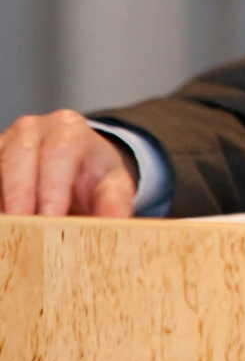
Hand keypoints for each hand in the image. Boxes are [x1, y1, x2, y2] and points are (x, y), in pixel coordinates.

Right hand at [0, 110, 138, 217]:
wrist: (75, 163)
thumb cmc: (92, 175)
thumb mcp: (113, 184)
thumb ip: (115, 202)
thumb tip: (116, 223)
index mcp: (68, 129)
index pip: (58, 154)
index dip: (52, 188)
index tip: (51, 219)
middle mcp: (32, 129)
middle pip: (18, 158)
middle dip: (19, 196)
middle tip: (22, 230)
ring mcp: (4, 142)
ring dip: (2, 200)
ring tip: (9, 232)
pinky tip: (5, 226)